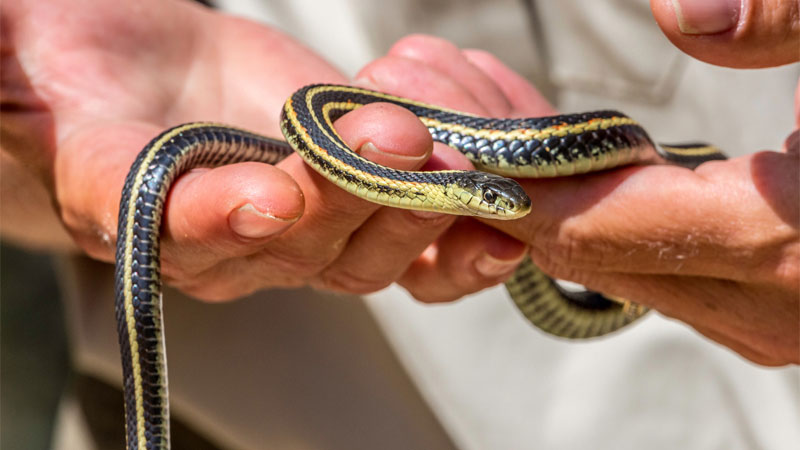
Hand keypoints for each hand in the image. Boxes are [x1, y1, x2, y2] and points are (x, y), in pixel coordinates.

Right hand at [0, 0, 515, 300]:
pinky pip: (413, 248)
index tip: (262, 193)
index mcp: (142, 217)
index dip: (221, 218)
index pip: (178, 229)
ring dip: (413, 206)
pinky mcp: (356, 206)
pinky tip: (497, 219)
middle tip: (390, 137)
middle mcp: (229, 243)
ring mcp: (302, 232)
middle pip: (298, 245)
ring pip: (367, 252)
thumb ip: (17, 77)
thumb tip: (0, 67)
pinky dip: (456, 241)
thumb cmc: (76, 60)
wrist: (142, 63)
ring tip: (449, 154)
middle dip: (349, 194)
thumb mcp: (25, 63)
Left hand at [359, 33, 797, 365]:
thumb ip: (795, 13)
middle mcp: (776, 303)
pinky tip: (588, 179)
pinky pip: (662, 274)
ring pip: (623, 271)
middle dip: (519, 196)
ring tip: (506, 149)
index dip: (514, 185)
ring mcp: (775, 317)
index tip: (448, 150)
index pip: (599, 224)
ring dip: (559, 212)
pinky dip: (610, 228)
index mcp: (793, 238)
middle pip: (595, 255)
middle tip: (456, 138)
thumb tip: (681, 14)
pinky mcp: (775, 306)